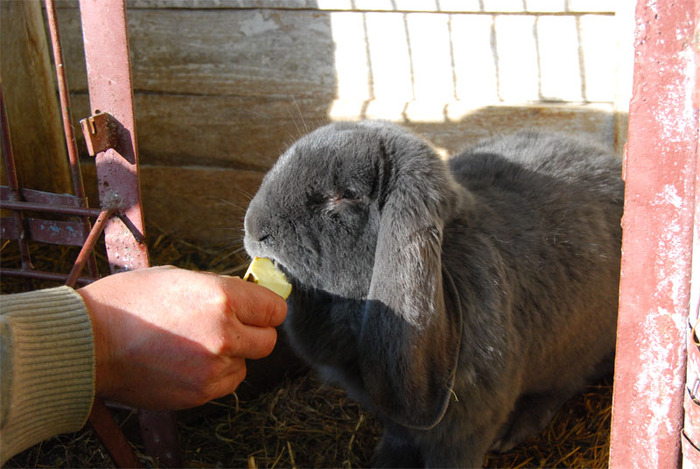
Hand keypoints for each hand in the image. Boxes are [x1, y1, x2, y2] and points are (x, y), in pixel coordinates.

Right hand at [77, 265, 286, 409]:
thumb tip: (248, 297)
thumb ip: (220, 289)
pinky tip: (187, 361)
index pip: (274, 309)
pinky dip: (214, 374)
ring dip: (233, 356)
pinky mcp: (199, 393)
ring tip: (197, 344)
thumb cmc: (128, 302)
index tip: (257, 309)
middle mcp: (224, 335)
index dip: (265, 308)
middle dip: (254, 332)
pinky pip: (225, 384)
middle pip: (268, 341)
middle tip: (231, 326)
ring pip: (246, 364)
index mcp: (222, 298)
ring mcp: (212, 369)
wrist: (88, 342)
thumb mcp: (180, 277)